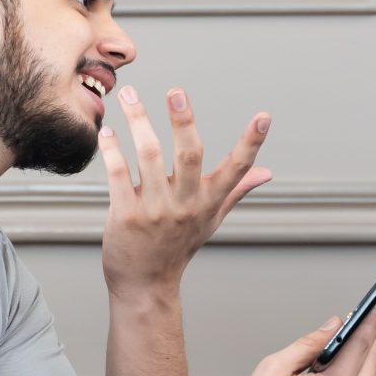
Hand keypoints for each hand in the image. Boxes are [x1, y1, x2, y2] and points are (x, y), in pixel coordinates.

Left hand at [99, 85, 270, 295]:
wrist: (145, 284)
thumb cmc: (178, 247)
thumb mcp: (211, 219)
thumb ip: (236, 190)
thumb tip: (267, 173)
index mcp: (208, 202)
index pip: (237, 169)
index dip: (252, 143)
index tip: (264, 117)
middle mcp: (185, 204)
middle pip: (189, 156)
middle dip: (184, 121)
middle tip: (176, 92)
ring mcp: (155, 210)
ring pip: (149, 156)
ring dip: (138, 121)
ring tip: (128, 94)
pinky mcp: (126, 214)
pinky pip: (119, 174)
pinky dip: (112, 149)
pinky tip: (108, 130)